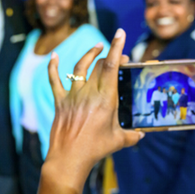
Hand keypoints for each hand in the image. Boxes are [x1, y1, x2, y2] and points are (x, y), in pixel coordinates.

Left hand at [33, 30, 142, 193]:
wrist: (69, 158)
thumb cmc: (95, 150)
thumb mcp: (119, 141)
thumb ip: (132, 135)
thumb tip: (142, 134)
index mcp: (105, 99)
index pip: (111, 67)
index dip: (116, 48)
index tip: (119, 34)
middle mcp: (88, 93)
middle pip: (98, 65)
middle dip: (109, 55)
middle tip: (117, 55)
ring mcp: (72, 96)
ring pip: (79, 68)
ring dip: (88, 55)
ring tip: (96, 47)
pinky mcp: (60, 102)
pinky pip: (54, 80)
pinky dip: (53, 67)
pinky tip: (53, 55)